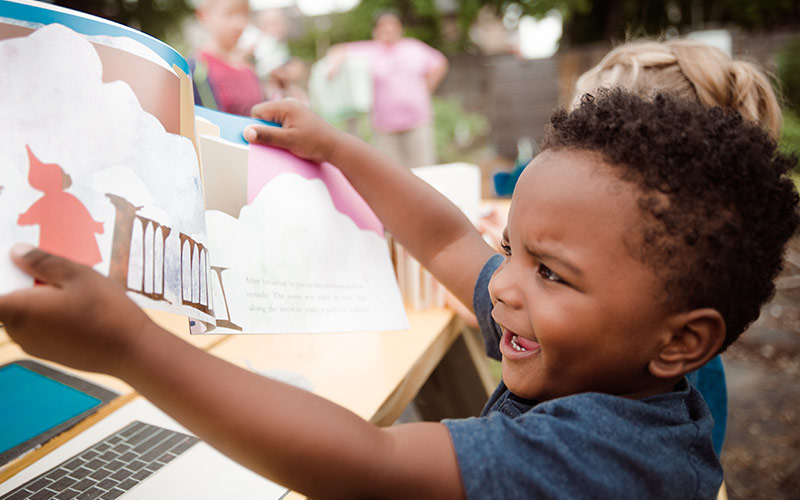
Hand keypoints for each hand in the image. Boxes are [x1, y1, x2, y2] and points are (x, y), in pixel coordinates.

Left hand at [0, 244, 154, 375]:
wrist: (132, 350)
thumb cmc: (108, 312)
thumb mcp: (78, 275)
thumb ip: (42, 262)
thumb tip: (17, 252)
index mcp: (19, 310)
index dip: (3, 277)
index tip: (13, 264)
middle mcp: (20, 332)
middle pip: (7, 302)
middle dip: (22, 285)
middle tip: (51, 270)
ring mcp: (34, 346)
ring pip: (24, 315)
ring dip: (38, 301)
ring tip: (70, 289)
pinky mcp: (50, 353)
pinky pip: (39, 329)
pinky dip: (49, 316)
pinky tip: (78, 308)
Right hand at [245, 99, 343, 164]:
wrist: (336, 147)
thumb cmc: (315, 143)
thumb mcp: (289, 141)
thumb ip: (267, 136)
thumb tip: (246, 133)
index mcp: (285, 105)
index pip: (257, 112)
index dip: (257, 126)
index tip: (267, 139)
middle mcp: (288, 104)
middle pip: (263, 116)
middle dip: (266, 130)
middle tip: (279, 142)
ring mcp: (293, 111)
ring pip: (271, 121)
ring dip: (274, 134)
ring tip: (288, 142)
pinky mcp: (297, 119)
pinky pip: (280, 125)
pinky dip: (281, 134)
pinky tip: (292, 141)